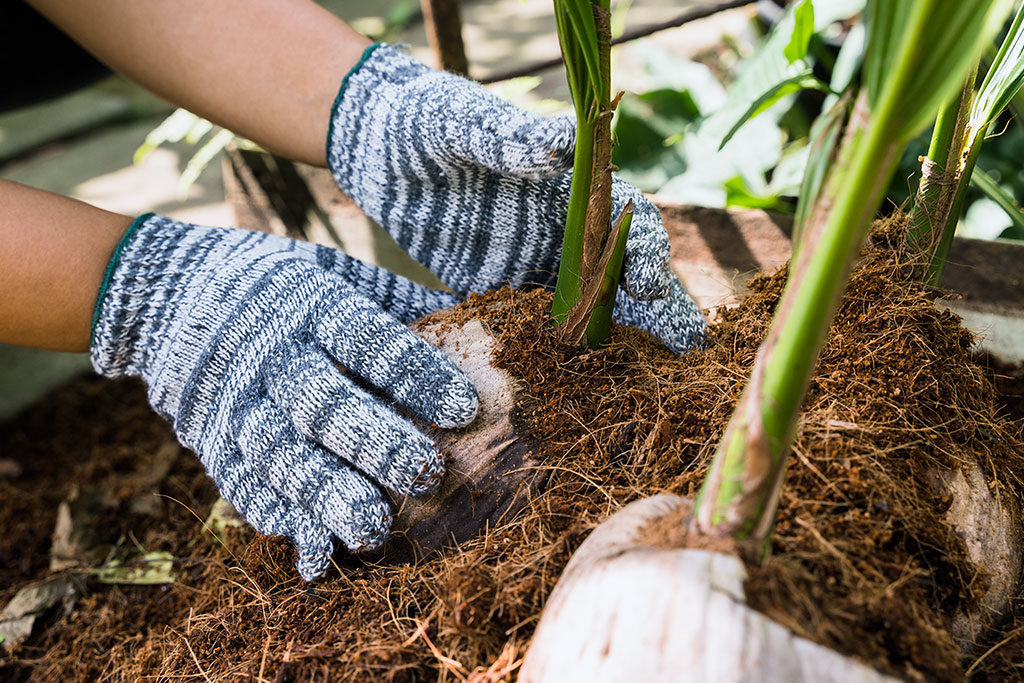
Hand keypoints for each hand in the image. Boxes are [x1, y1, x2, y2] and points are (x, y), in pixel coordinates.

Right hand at [90, 214, 477, 579]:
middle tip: (427, 475)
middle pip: (320, 402)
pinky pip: (241, 485)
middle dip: (375, 442)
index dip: (414, 374)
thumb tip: (474, 320)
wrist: (168, 294)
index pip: (365, 339)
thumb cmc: (280, 286)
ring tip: (373, 533)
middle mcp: (269, 354)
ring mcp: (233, 401)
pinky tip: (316, 551)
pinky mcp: (209, 440)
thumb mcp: (333, 270)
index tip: (464, 409)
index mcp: (309, 302)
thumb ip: (395, 300)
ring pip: (278, 453)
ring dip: (326, 496)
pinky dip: (278, 519)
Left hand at [327, 43, 705, 352]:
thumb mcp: (464, 123)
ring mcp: (534, 261)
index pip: (623, 216)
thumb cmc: (427, 123)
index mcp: (566, 182)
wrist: (378, 150)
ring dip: (625, 335)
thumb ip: (509, 134)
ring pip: (592, 301)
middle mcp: (562, 226)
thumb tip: (562, 142)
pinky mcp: (501, 289)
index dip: (641, 247)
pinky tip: (585, 383)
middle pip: (622, 267)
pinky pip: (541, 322)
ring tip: (660, 375)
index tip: (646, 281)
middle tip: (688, 348)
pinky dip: (566, 349)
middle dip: (659, 304)